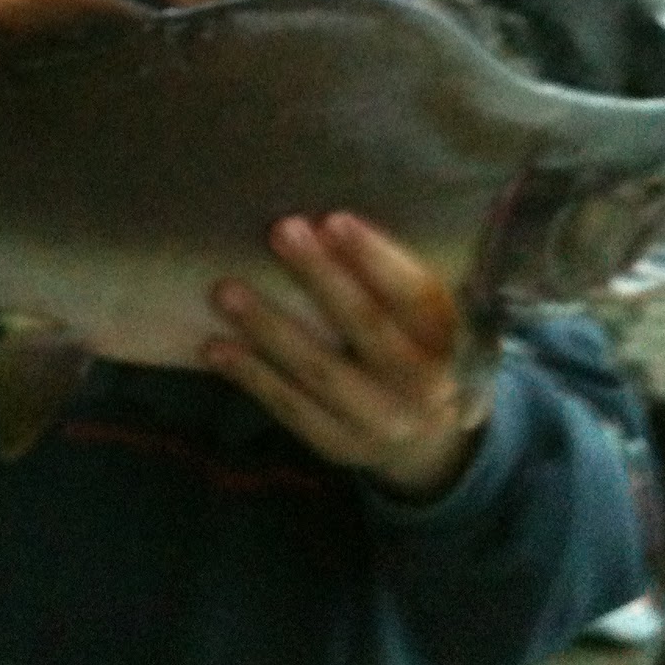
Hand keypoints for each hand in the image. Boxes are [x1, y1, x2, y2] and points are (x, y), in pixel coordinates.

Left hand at [202, 213, 493, 498]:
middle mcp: (423, 384)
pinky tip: (215, 348)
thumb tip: (323, 220)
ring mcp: (381, 420)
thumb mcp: (423, 312)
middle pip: (367, 325)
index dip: (374, 257)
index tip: (333, 220)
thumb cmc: (414, 345)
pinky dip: (251, 376)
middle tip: (281, 231)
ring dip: (269, 327)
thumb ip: (390, 274)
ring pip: (320, 370)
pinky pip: (290, 408)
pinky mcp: (339, 444)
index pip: (412, 293)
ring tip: (226, 291)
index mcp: (449, 337)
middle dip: (321, 276)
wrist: (425, 439)